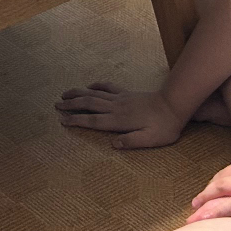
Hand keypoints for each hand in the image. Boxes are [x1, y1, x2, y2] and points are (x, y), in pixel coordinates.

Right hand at [54, 83, 187, 148]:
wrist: (174, 104)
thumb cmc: (164, 127)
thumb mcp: (150, 140)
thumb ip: (131, 142)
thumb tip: (112, 144)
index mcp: (119, 120)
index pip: (93, 121)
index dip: (76, 120)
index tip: (62, 120)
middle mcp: (116, 107)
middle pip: (88, 104)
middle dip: (71, 105)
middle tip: (56, 105)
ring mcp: (120, 98)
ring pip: (94, 94)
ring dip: (78, 93)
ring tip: (64, 94)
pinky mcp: (126, 93)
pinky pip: (108, 87)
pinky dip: (96, 85)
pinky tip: (89, 86)